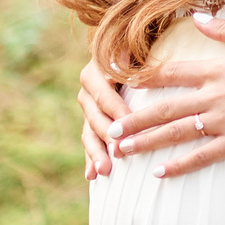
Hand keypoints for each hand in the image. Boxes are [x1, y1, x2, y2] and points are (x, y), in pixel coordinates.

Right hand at [76, 59, 126, 180]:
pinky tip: (92, 176)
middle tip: (119, 154)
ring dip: (97, 153)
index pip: (105, 95)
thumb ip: (127, 55)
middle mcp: (87, 93)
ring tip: (105, 171)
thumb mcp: (133, 48)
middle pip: (96, 118)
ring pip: (90, 134)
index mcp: (94, 73)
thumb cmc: (138, 51)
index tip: (128, 124)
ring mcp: (87, 111)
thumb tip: (124, 62)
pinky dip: (90, 159)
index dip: (116, 110)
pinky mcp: (91, 125)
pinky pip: (89, 143)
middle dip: (108, 137)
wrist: (129, 54)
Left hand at [115, 16, 224, 178]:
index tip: (121, 80)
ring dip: (146, 143)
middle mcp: (215, 96)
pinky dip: (180, 166)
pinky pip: (204, 156)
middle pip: (165, 109)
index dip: (144, 76)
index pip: (171, 73)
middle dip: (134, 119)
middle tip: (109, 129)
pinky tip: (160, 174)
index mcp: (218, 69)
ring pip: (177, 134)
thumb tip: (198, 18)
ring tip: (122, 151)